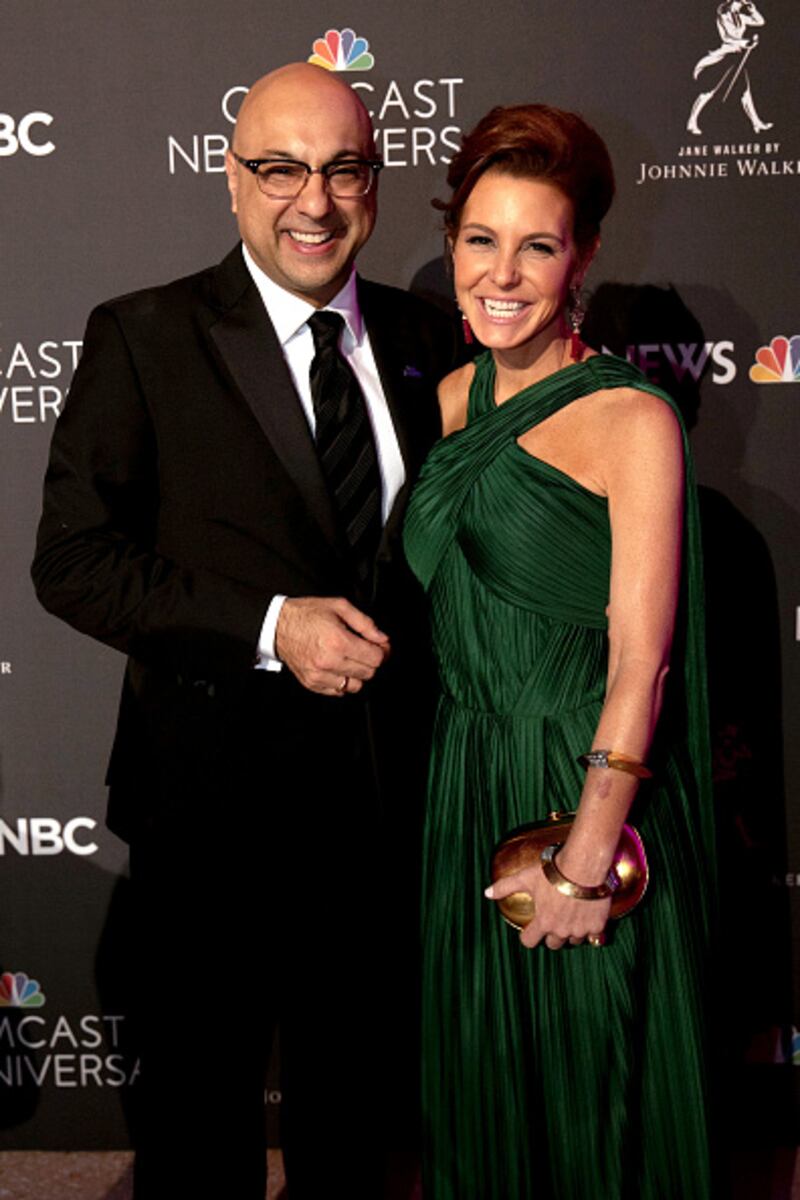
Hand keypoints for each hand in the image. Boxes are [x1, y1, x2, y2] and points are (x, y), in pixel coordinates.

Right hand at [275, 596, 389, 695]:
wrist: (277, 626)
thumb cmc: (306, 614)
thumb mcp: (339, 606)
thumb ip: (365, 623)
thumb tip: (382, 638)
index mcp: (338, 641)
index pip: (375, 658)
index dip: (382, 651)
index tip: (380, 647)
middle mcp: (329, 660)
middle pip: (368, 673)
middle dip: (370, 661)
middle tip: (365, 650)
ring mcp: (319, 674)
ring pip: (354, 686)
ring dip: (357, 674)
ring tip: (349, 659)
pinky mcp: (311, 683)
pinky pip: (338, 691)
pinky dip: (342, 682)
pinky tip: (337, 667)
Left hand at [486, 861, 610, 949]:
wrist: (583, 866)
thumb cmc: (552, 871)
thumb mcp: (525, 877)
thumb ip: (505, 887)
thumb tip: (487, 893)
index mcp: (543, 922)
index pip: (529, 941)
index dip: (529, 936)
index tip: (531, 930)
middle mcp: (560, 930)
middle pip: (554, 944)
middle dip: (552, 934)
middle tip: (555, 918)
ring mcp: (579, 930)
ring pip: (574, 940)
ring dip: (572, 931)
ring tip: (573, 915)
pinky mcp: (597, 925)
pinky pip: (595, 936)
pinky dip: (593, 930)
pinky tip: (590, 919)